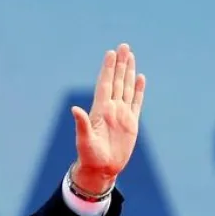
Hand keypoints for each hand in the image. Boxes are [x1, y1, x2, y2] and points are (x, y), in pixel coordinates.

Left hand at [70, 43, 145, 195]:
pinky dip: (138, 90)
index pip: (105, 84)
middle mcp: (111, 108)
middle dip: (120, 63)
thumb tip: (74, 109)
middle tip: (124, 46)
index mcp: (100, 110)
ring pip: (126, 88)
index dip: (108, 68)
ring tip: (131, 56)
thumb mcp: (84, 140)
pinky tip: (139, 78)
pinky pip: (136, 102)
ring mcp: (122, 114)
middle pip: (116, 81)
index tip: (110, 53)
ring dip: (128, 72)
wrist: (101, 169)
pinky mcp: (131, 122)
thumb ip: (82, 124)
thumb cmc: (89, 156)